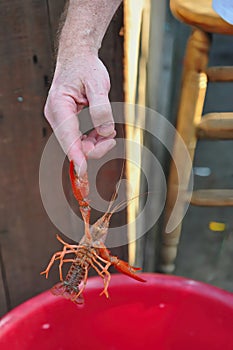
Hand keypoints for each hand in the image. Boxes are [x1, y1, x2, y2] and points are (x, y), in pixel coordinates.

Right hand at [44, 54, 115, 176]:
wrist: (78, 58)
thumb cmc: (86, 68)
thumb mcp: (97, 83)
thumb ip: (102, 108)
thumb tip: (105, 131)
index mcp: (59, 106)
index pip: (68, 136)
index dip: (76, 155)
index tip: (82, 171)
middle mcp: (57, 116)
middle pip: (74, 144)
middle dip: (94, 147)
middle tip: (112, 139)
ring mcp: (62, 121)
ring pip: (79, 144)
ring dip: (96, 142)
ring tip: (109, 127)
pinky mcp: (69, 123)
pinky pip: (82, 138)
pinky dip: (95, 137)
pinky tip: (103, 128)